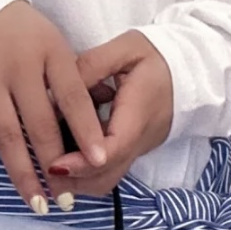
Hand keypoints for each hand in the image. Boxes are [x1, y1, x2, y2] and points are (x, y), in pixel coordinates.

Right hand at [0, 2, 107, 212]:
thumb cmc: (18, 32)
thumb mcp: (52, 42)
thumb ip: (68, 80)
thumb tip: (93, 122)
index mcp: (49, 53)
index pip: (73, 97)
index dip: (87, 130)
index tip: (99, 159)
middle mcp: (17, 68)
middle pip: (40, 125)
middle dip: (56, 166)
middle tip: (68, 200)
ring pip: (6, 136)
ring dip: (21, 174)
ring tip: (36, 203)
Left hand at [47, 31, 173, 195]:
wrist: (189, 72)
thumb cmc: (156, 58)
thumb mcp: (125, 48)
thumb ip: (92, 65)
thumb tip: (57, 86)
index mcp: (139, 113)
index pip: (113, 149)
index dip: (82, 162)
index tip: (54, 162)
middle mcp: (139, 140)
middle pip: (106, 177)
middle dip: (72, 180)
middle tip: (40, 169)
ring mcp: (137, 150)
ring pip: (106, 181)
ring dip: (76, 180)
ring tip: (47, 163)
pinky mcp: (132, 152)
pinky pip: (108, 171)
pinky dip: (83, 171)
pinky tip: (63, 153)